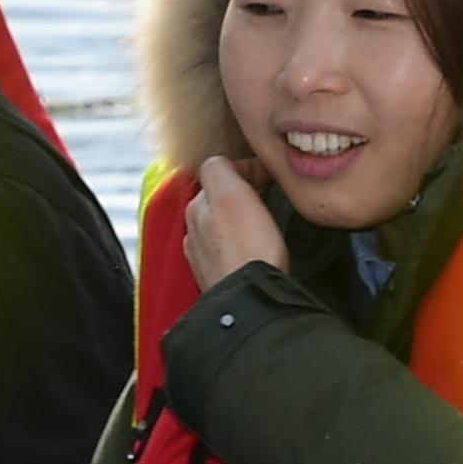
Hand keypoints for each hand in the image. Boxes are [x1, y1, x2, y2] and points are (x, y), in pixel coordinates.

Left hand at [182, 155, 287, 289]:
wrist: (252, 300)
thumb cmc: (248, 249)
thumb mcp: (232, 194)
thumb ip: (219, 169)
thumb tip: (222, 163)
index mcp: (195, 205)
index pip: (217, 171)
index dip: (246, 169)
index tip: (266, 178)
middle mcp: (193, 229)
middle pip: (219, 197)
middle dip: (242, 193)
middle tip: (269, 198)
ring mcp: (203, 254)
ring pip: (223, 223)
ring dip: (242, 219)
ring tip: (265, 225)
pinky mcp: (217, 275)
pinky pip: (230, 248)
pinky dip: (242, 243)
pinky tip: (257, 249)